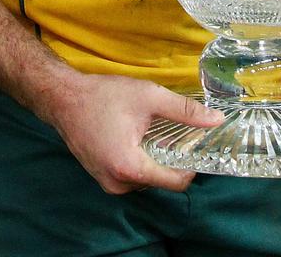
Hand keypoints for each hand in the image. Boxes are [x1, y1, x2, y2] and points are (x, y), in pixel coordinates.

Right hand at [51, 74, 222, 194]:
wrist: (64, 98)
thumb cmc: (104, 96)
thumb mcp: (149, 97)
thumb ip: (184, 111)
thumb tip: (216, 121)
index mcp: (131, 169)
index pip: (176, 182)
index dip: (192, 165)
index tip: (196, 144)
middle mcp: (119, 184)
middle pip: (161, 180)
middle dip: (172, 158)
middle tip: (174, 132)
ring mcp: (108, 183)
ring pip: (146, 178)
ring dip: (155, 158)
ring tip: (153, 130)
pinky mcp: (101, 177)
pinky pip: (131, 174)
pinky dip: (140, 159)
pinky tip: (138, 135)